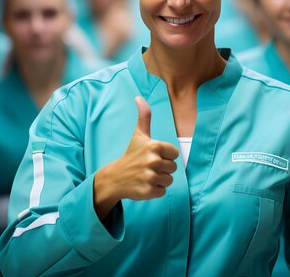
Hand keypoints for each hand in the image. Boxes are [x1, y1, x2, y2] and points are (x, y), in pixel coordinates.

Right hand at [94, 97, 178, 219]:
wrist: (115, 177)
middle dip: (163, 168)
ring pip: (169, 180)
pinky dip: (155, 190)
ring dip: (160, 179)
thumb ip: (144, 116)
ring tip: (146, 175)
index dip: (166, 155)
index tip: (153, 155)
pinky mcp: (148, 192)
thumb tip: (139, 97)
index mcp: (154, 146)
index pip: (174, 153)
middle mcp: (153, 161)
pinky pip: (163, 191)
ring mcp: (150, 177)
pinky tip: (144, 184)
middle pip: (173, 167)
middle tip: (148, 166)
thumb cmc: (130, 154)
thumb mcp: (138, 134)